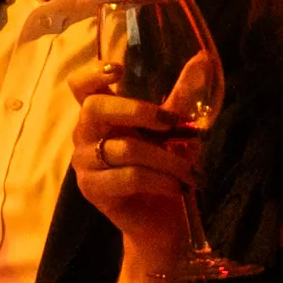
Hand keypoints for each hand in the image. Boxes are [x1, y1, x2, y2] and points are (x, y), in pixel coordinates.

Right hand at [65, 65, 204, 248]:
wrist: (160, 222)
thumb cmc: (163, 171)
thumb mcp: (174, 133)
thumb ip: (182, 99)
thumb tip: (203, 60)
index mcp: (100, 117)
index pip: (79, 87)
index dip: (93, 74)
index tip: (119, 69)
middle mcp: (85, 136)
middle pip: (95, 108)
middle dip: (138, 111)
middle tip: (173, 124)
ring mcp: (85, 163)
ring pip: (125, 148)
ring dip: (168, 159)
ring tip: (190, 172)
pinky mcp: (93, 189)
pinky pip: (130, 176)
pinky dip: (162, 180)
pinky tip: (178, 188)